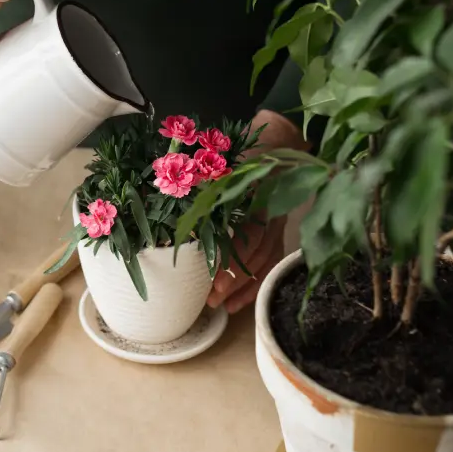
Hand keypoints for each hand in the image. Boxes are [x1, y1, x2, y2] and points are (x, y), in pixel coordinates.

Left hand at [207, 109, 308, 313]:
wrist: (277, 145)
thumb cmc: (244, 154)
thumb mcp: (224, 158)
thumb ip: (203, 172)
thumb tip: (172, 184)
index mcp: (262, 193)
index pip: (252, 232)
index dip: (236, 258)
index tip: (214, 279)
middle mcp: (276, 211)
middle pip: (261, 253)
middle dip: (237, 280)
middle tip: (213, 299)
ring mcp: (281, 224)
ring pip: (268, 262)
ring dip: (246, 288)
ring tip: (222, 306)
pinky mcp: (280, 234)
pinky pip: (272, 263)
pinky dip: (257, 284)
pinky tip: (239, 302)